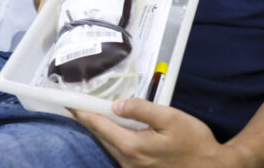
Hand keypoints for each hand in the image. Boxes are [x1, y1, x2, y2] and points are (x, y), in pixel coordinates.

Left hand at [73, 99, 244, 167]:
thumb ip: (141, 109)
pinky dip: (113, 138)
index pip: (99, 126)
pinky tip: (115, 127)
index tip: (68, 102)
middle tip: (77, 103)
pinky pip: (119, 152)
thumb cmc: (195, 143)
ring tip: (92, 112)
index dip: (82, 112)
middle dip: (88, 120)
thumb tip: (115, 104)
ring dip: (100, 129)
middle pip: (100, 136)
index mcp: (132, 146)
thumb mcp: (170, 118)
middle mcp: (128, 161)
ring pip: (109, 145)